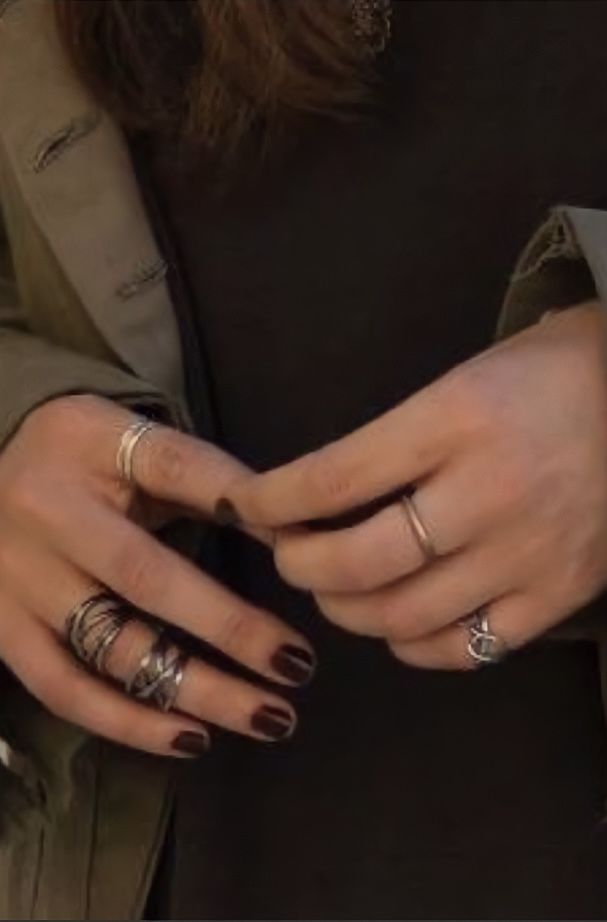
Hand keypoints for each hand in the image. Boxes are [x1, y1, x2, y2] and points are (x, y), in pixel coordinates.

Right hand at [0, 395, 314, 756]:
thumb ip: (204, 479)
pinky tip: (192, 739)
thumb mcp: (132, 441)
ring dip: (196, 690)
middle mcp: (48, 514)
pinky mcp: (1, 630)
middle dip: (230, 628)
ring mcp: (18, 580)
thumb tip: (292, 528)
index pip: (180, 470)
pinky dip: (130, 723)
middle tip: (298, 665)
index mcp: (89, 444)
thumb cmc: (77, 455)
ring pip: (112, 649)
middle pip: (147, 578)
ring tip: (269, 716)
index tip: (303, 552)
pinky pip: (64, 690)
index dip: (242, 507)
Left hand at [224, 303, 606, 668]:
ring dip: (347, 610)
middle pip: (358, 560)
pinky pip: (470, 647)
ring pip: (404, 614)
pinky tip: (399, 627)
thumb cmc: (546, 375)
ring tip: (335, 591)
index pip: (332, 477)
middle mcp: (487, 491)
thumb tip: (317, 494)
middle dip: (299, 566)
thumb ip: (392, 440)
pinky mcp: (559, 592)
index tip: (245, 506)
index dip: (271, 501)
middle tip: (289, 555)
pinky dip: (416, 647)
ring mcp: (527, 551)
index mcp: (455, 420)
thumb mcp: (460, 382)